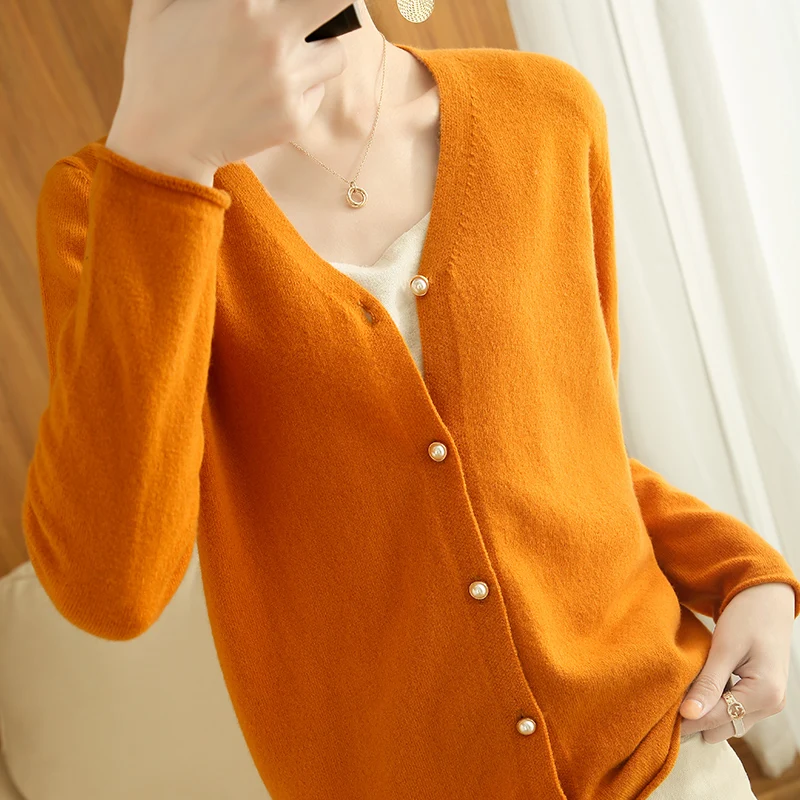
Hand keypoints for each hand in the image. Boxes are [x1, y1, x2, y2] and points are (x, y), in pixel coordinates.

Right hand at [107, 0, 348, 176]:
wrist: (163, 139)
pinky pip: (318, 90)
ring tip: (288, 53)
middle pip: (339, 2)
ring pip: (335, 53)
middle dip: (332, 5)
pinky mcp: (294, 118)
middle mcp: (272, 38)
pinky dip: (304, 86)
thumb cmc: (157, 63)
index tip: (288, 2)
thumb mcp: (160, 1)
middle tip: (315, 12)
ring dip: (319, 49)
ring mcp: (287, 83)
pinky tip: (270, 90)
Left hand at [679, 582, 795, 742]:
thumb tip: (689, 715)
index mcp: (765, 695)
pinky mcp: (760, 695)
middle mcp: (770, 705)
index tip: (659, 719)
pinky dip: (714, 703)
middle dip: (696, 718)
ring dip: (705, 712)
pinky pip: (732, 710)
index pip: (718, 719)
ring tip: (679, 694)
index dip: (688, 720)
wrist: (766, 599)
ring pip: (727, 723)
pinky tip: (697, 687)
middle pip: (723, 728)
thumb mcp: (724, 649)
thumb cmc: (746, 617)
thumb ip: (708, 683)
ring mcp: (767, 702)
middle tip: (666, 703)